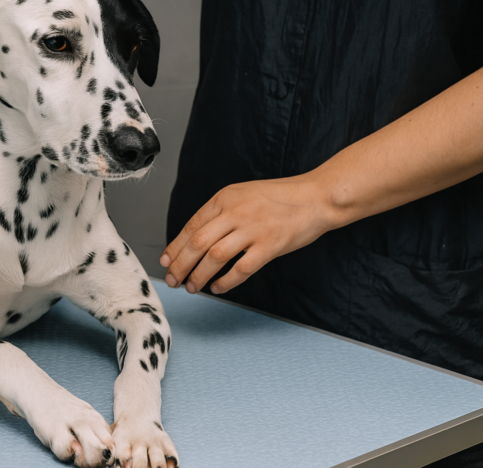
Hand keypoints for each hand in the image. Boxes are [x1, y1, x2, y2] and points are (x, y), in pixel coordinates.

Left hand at [159, 175, 337, 294]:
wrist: (316, 197)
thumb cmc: (280, 198)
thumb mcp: (243, 195)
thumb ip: (221, 212)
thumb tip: (196, 238)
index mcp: (224, 198)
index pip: (192, 225)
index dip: (176, 246)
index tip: (166, 261)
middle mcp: (235, 212)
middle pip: (198, 242)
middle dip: (181, 264)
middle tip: (173, 279)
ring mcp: (253, 229)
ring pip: (215, 256)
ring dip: (199, 275)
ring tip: (192, 287)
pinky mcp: (271, 245)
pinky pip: (242, 268)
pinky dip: (226, 281)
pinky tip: (218, 287)